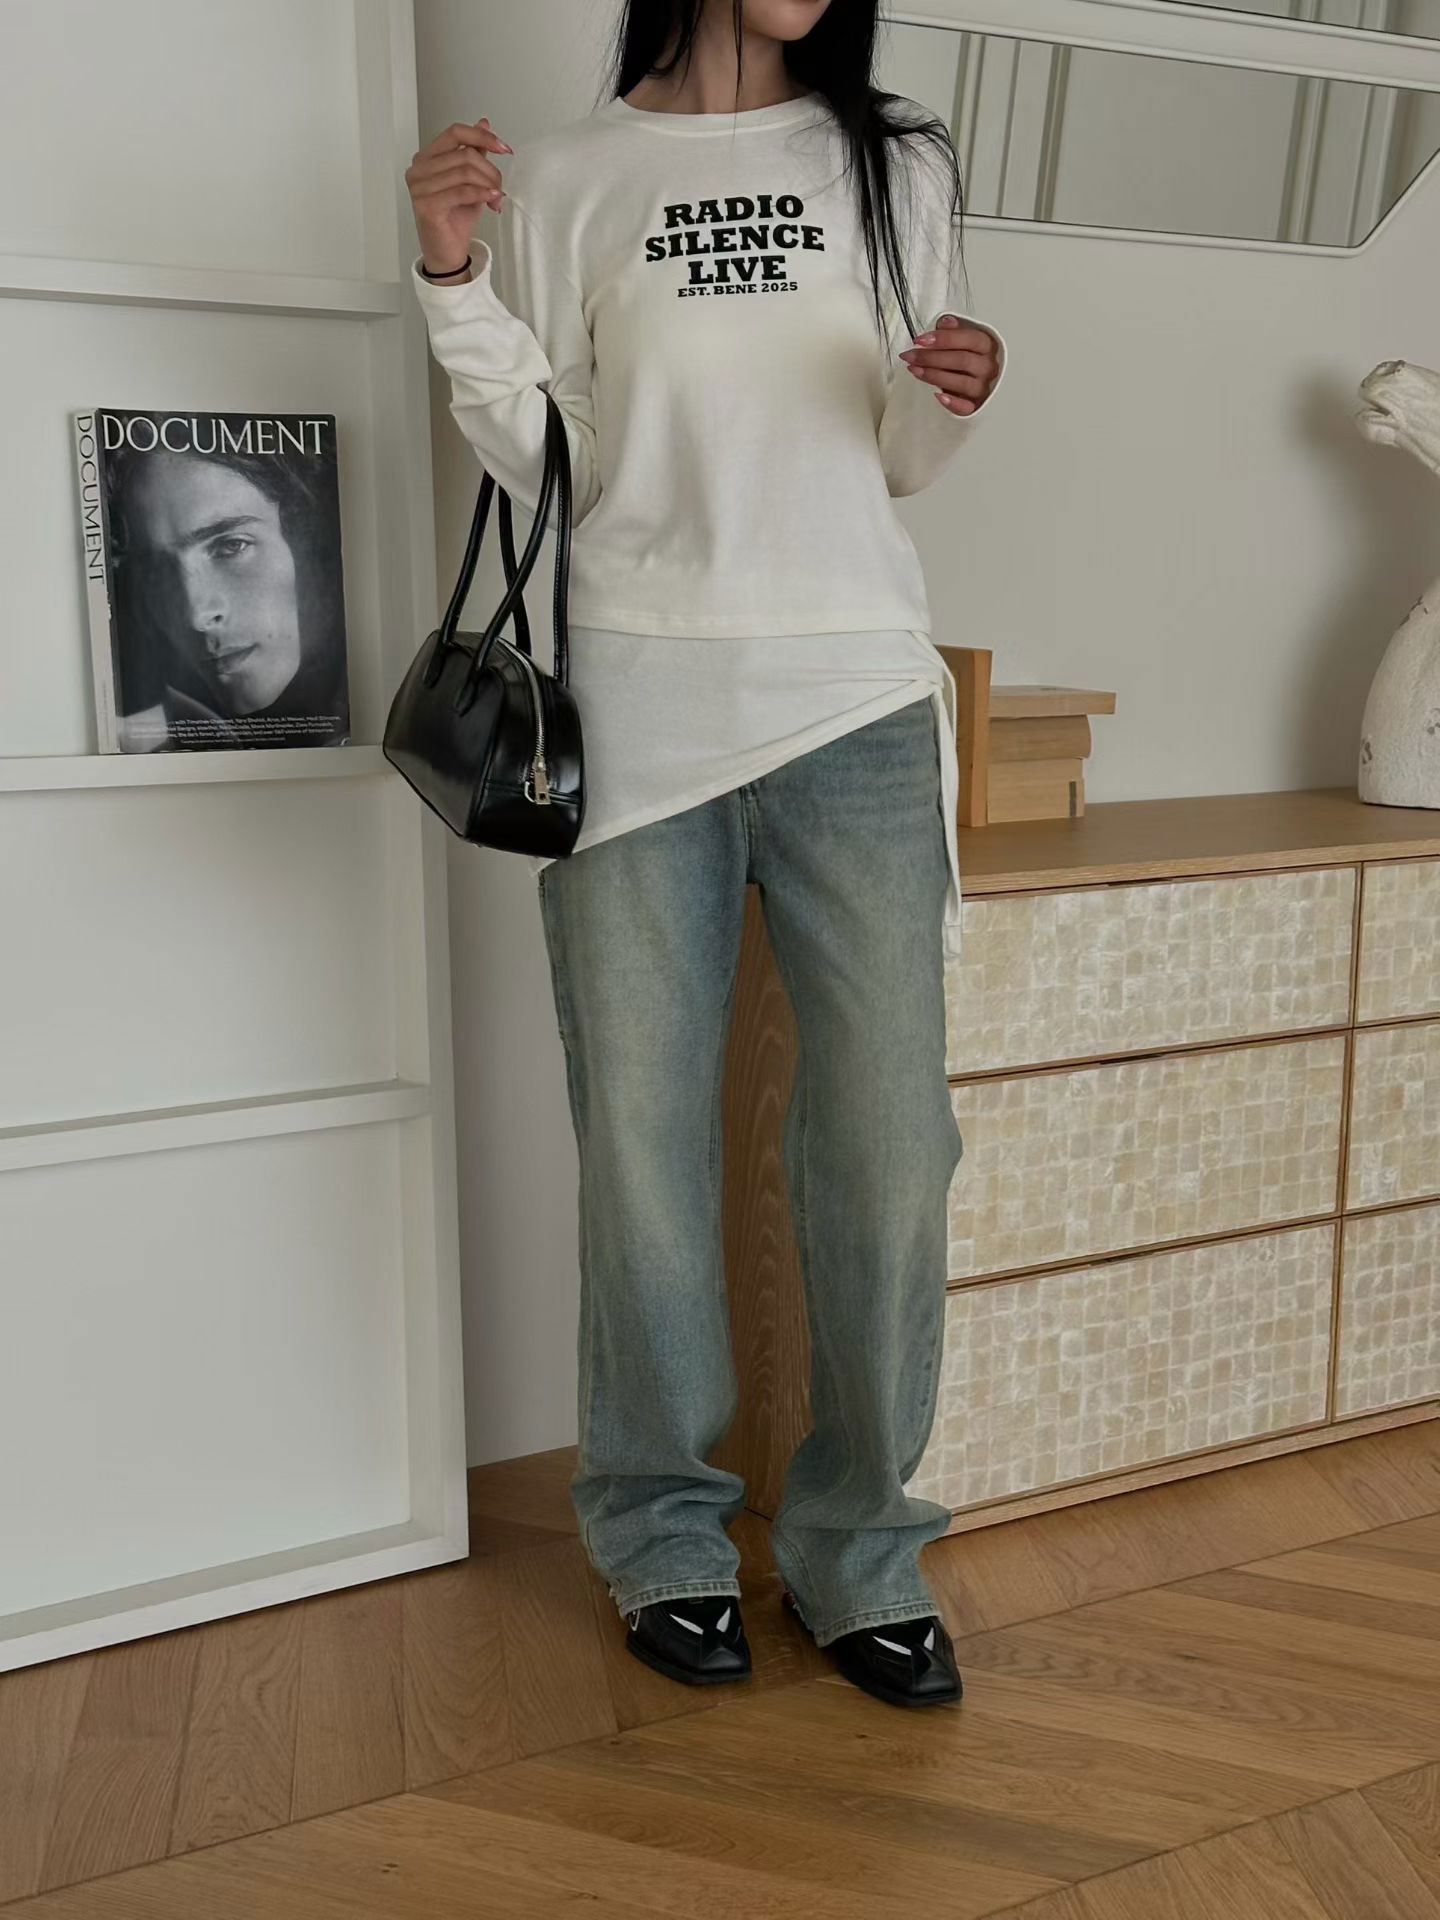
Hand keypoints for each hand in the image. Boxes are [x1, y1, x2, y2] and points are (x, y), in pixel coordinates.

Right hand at [405, 115, 513, 275]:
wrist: (447, 251)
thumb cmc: (455, 217)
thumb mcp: (470, 179)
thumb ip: (474, 151)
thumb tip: (484, 122)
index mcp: (427, 157)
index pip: (455, 132)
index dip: (482, 136)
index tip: (504, 148)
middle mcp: (419, 168)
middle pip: (464, 153)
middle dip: (490, 170)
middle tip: (500, 187)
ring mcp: (419, 187)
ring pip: (465, 171)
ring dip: (488, 184)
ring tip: (496, 198)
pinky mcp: (426, 205)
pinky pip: (462, 191)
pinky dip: (482, 194)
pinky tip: (492, 200)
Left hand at [899, 315, 1000, 414]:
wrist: (975, 380)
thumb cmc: (965, 356)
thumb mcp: (960, 339)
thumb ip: (953, 330)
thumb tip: (945, 322)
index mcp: (987, 345)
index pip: (968, 339)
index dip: (943, 339)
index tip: (920, 340)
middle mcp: (988, 366)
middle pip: (962, 360)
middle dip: (932, 357)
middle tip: (910, 356)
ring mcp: (983, 387)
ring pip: (962, 383)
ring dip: (934, 376)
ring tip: (914, 370)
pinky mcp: (976, 406)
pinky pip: (966, 407)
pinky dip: (952, 403)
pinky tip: (937, 396)